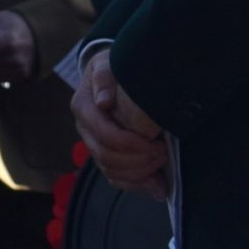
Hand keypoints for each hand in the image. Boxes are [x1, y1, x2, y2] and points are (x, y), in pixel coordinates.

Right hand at [72, 49, 171, 199]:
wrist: (110, 75)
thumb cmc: (114, 68)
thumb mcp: (107, 64)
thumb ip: (104, 78)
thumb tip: (104, 102)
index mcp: (84, 108)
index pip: (105, 135)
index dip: (132, 144)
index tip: (157, 142)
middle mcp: (85, 130)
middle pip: (107, 157)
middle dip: (139, 159)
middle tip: (164, 152)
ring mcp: (93, 144)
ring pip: (111, 171)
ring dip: (139, 172)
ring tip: (162, 162)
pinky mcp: (104, 155)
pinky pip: (115, 178)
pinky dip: (136, 184)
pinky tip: (156, 185)